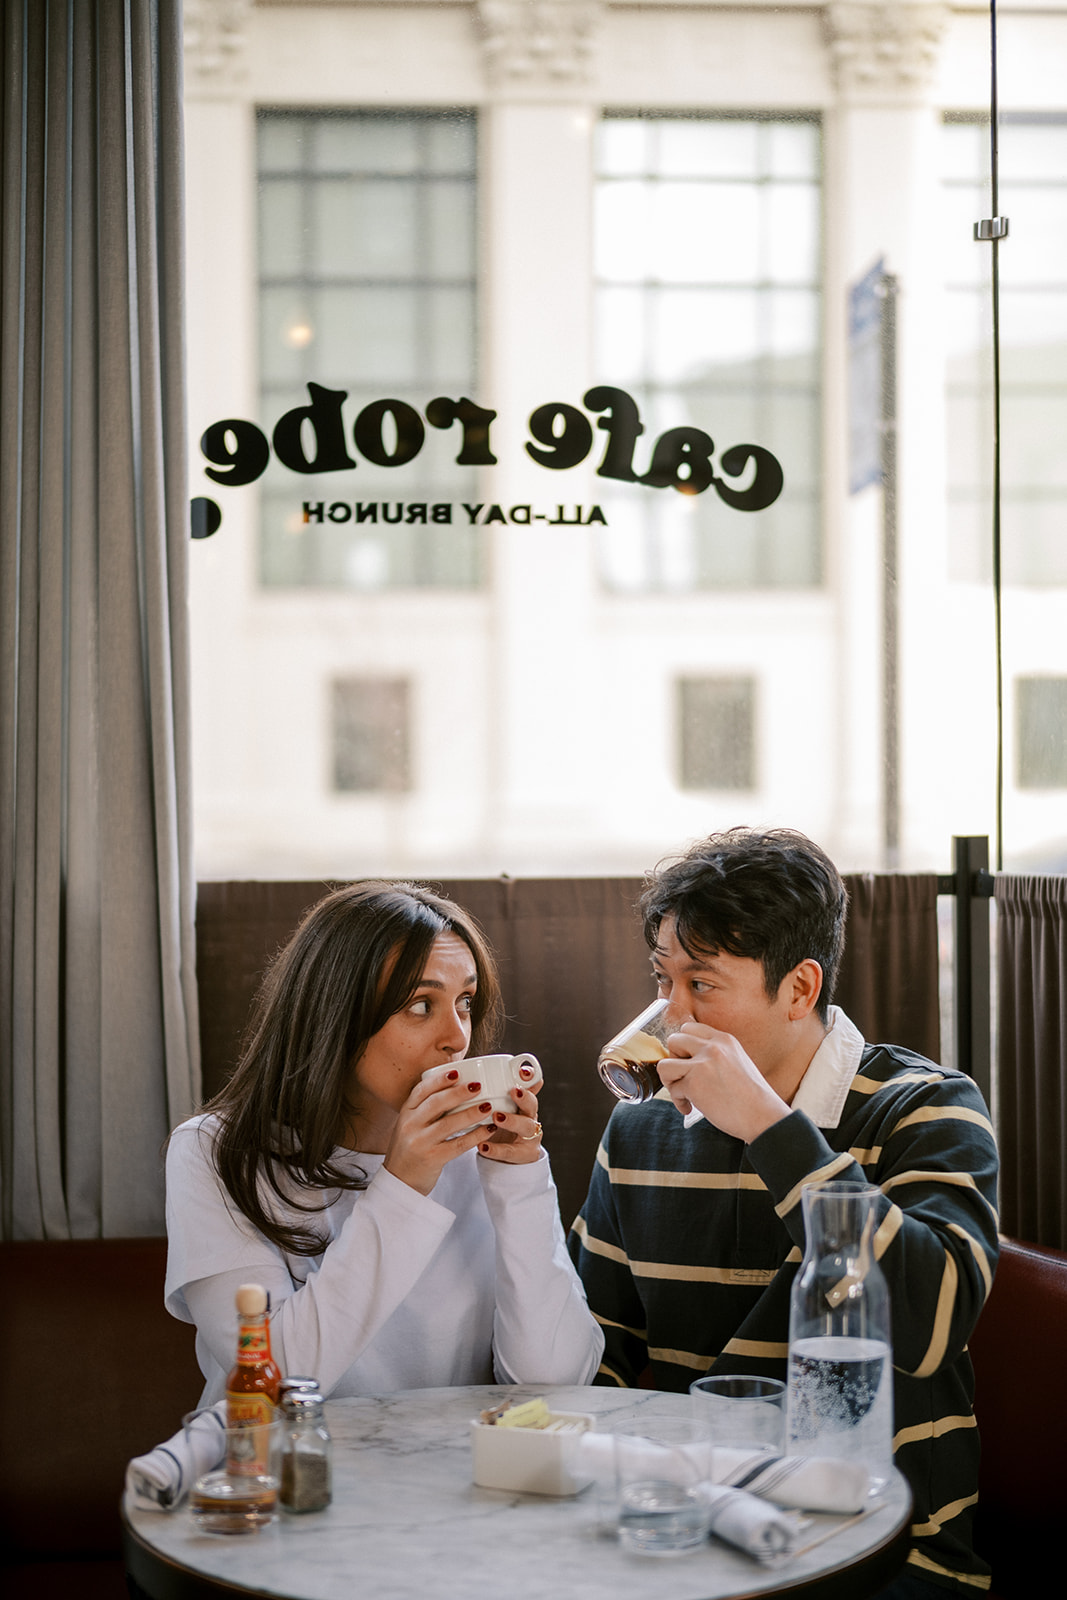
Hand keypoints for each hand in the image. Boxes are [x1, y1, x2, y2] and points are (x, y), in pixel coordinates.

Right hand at [383, 1068, 498, 1194]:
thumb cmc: (411, 1148)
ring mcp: (420, 1142)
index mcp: (406, 1112)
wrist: (400, 1181)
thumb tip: (456, 1087)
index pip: (421, 1090)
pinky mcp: (432, 1158)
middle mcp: (410, 1125)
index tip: (457, 1072)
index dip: (439, 1080)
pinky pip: (458, 1145)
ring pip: (448, 1123)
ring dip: (471, 1113)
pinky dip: (475, 1136)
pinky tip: (487, 1129)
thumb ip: (426, 1108)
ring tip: (487, 1106)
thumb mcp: (411, 1124)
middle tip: (478, 1086)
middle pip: (436, 1104)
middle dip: (459, 1093)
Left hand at [476, 1074, 543, 1165]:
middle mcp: (531, 1120)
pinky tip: (482, 1145)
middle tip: (513, 1091)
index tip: (522, 1072)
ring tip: (496, 1118)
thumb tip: (485, 1069)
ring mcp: (530, 1139)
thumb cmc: (501, 1131)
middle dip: (524, 1098)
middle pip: (532, 1106)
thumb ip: (495, 1095)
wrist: (507, 1163)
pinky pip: (511, 1153)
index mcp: (524, 1107)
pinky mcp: (524, 1156)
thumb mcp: (501, 1113)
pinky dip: (496, 1149)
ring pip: (526, 1128)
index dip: (529, 1081)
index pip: (530, 1089)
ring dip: (512, 1121)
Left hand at [657, 1023, 789, 1143]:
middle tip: (683, 1077)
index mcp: (724, 1040)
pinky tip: (690, 1108)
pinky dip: (679, 1101)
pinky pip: (672, 1089)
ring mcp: (701, 1064)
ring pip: (665, 1065)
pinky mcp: (693, 1084)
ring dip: (670, 1081)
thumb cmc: (751, 1097)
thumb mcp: (737, 1061)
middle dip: (674, 1060)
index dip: (683, 1046)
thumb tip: (687, 1059)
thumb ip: (715, 1055)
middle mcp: (712, 1047)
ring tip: (684, 1094)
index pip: (689, 1028)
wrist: (763, 1116)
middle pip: (674, 1040)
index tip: (687, 1061)